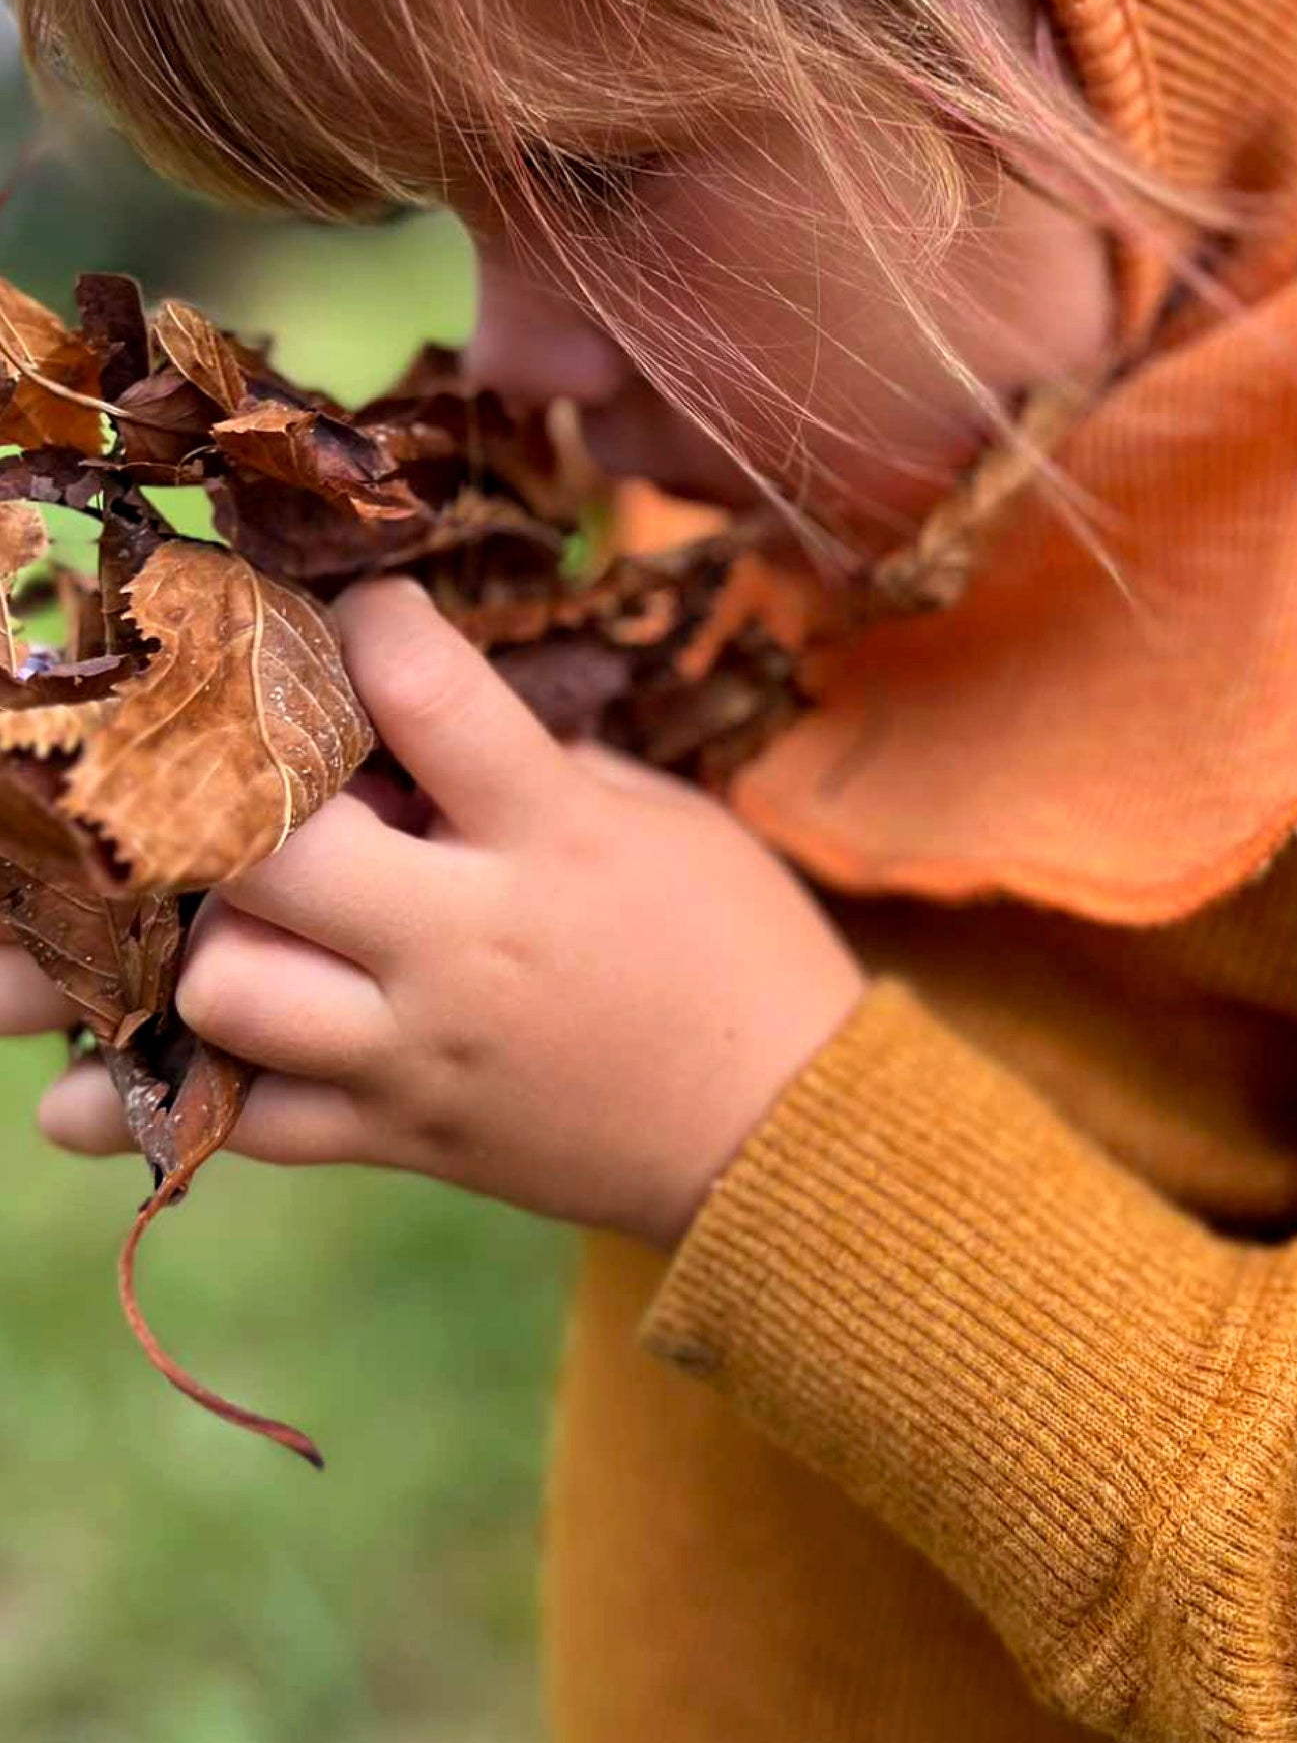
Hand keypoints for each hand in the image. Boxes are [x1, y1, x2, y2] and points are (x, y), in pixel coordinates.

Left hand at [32, 579, 869, 1254]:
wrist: (776, 1129)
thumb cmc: (728, 939)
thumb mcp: (651, 811)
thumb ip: (518, 759)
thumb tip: (384, 699)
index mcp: (552, 835)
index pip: (427, 692)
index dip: (372, 624)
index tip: (357, 607)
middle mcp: (467, 941)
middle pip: (272, 850)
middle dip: (228, 792)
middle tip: (224, 767)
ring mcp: (419, 1049)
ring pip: (223, 989)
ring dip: (188, 933)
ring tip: (188, 902)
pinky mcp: (397, 1135)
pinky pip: (237, 1125)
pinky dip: (147, 1105)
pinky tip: (74, 1085)